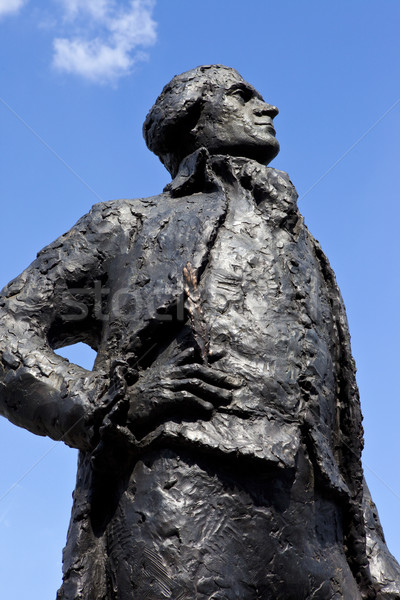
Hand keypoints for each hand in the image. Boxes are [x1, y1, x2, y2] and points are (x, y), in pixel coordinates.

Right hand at [125, 347, 241, 431]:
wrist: (121, 406)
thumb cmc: (139, 396)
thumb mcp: (155, 379)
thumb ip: (170, 372)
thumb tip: (185, 366)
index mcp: (167, 367)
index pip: (191, 357)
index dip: (207, 354)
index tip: (224, 352)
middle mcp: (169, 373)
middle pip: (198, 370)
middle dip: (219, 376)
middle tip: (236, 383)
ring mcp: (166, 384)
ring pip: (195, 384)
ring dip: (214, 391)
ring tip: (228, 398)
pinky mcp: (163, 398)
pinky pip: (185, 398)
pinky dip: (199, 403)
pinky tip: (209, 410)